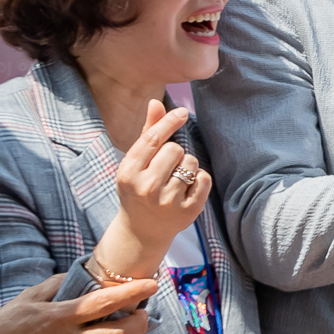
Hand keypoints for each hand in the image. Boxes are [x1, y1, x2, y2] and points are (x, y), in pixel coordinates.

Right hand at [104, 100, 209, 275]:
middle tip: (166, 169)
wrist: (141, 231)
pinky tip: (186, 190)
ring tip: (174, 181)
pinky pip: (205, 179)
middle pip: (175, 149)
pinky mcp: (187, 212)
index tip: (182, 112)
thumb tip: (156, 102)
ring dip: (188, 167)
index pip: (152, 139)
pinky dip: (200, 180)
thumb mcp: (135, 164)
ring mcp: (167, 202)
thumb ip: (148, 133)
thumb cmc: (138, 189)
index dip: (169, 122)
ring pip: (191, 163)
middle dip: (175, 154)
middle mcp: (146, 188)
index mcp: (128, 172)